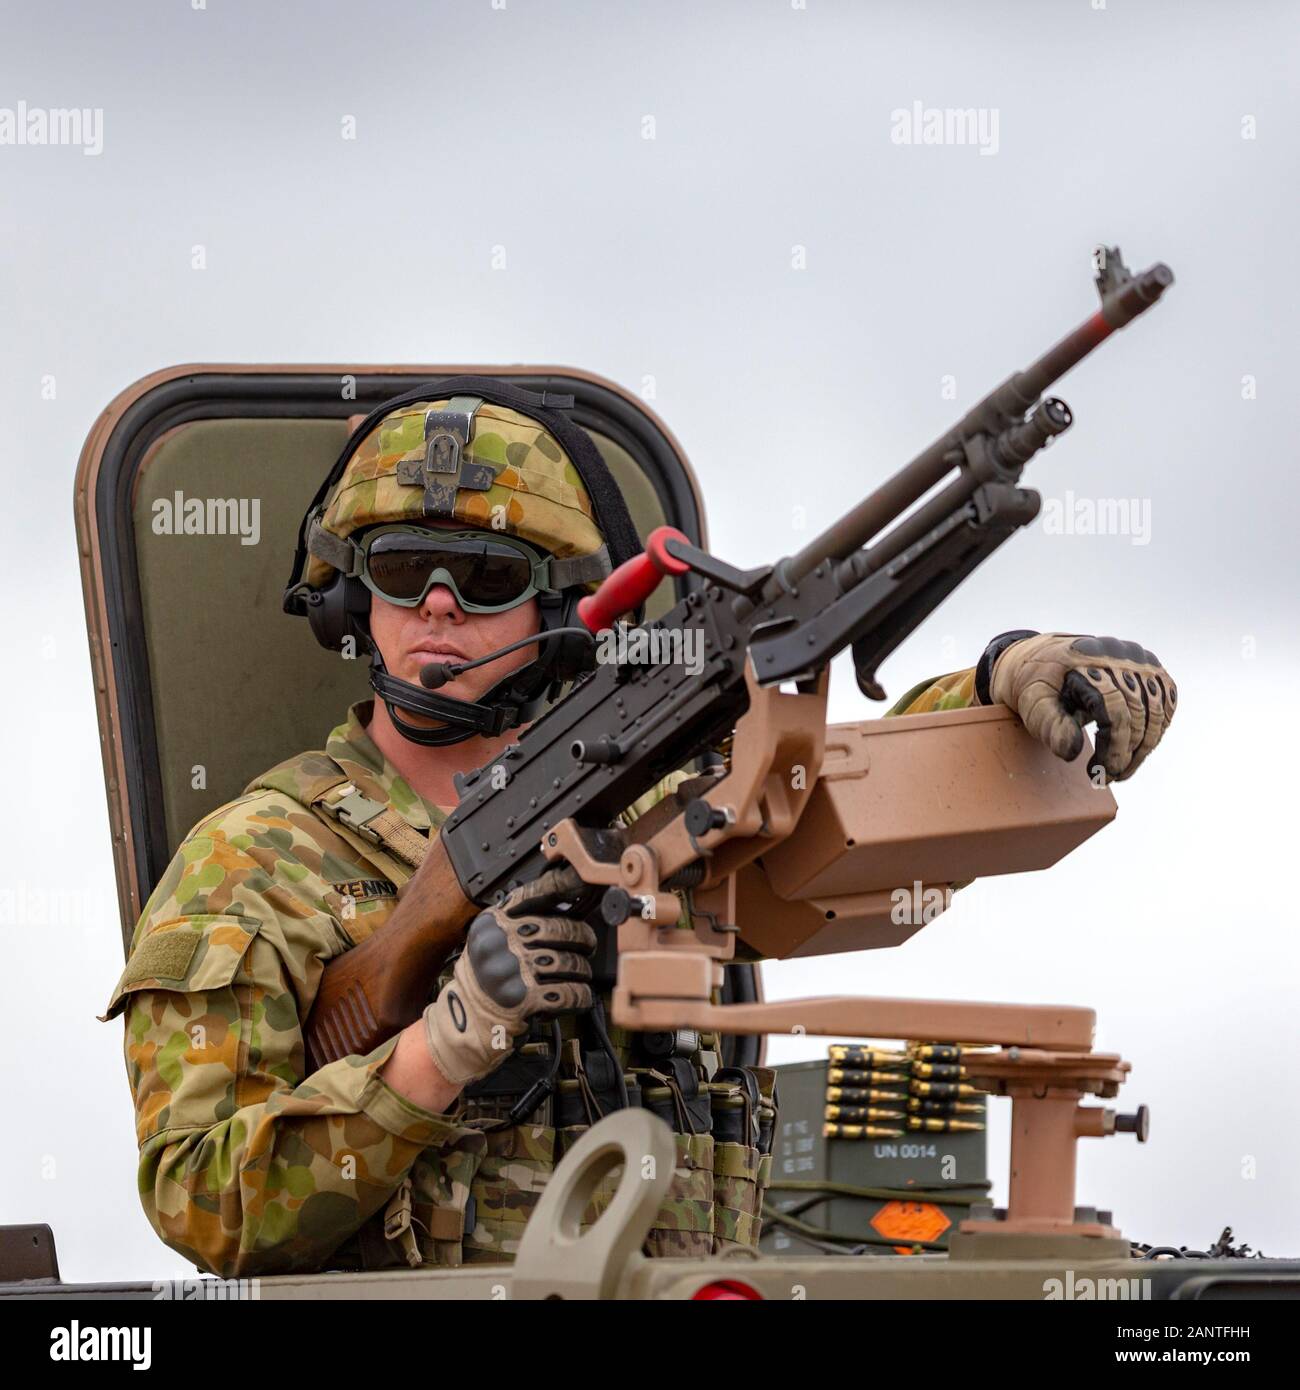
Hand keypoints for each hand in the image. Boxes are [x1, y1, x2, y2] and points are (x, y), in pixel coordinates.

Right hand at [422, 866, 595, 1086]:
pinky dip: (581, 996)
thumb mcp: (491, 940)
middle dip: (583, 939)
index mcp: (493, 922)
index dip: (565, 886)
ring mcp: (512, 971)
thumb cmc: (485, 979)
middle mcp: (500, 942)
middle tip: (587, 945)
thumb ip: (520, 920)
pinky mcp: (524, 1000)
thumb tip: (568, 903)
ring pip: (570, 962)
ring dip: (583, 970)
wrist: (464, 1022)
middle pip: (562, 929)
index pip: (534, 895)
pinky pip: (569, 993)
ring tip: (580, 974)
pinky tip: (578, 997)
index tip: (584, 885)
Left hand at [984, 631, 1176, 782]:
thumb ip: (1050, 727)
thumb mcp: (1034, 705)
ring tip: (1121, 771)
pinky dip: (1154, 731)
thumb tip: (1072, 753)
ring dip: (1143, 748)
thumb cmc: (1040, 685)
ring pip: (1156, 712)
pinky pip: (1165, 705)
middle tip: (1108, 779)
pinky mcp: (1151, 668)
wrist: (1048, 658)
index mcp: (1088, 660)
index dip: (1113, 750)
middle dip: (1126, 754)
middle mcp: (1120, 654)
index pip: (1115, 712)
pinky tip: (1135, 750)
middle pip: (1138, 714)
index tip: (1100, 776)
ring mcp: (1140, 659)